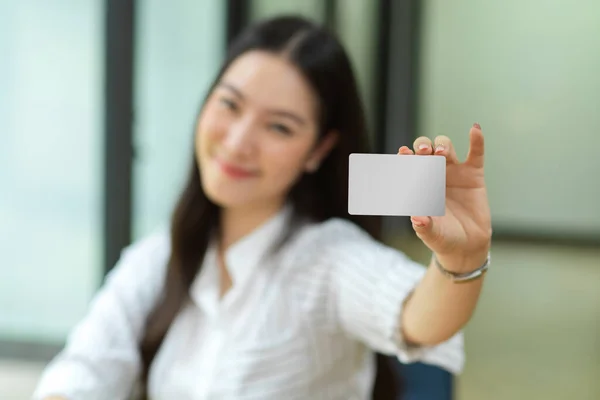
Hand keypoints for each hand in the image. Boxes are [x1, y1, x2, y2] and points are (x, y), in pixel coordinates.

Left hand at [398, 123, 491, 271]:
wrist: (467, 246)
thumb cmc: (443, 238)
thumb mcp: (432, 234)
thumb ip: (424, 226)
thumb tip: (416, 218)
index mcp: (418, 185)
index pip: (409, 166)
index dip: (406, 157)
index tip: (403, 153)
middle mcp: (433, 174)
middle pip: (425, 150)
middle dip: (422, 146)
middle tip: (423, 152)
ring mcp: (453, 172)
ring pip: (445, 148)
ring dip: (442, 145)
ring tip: (442, 153)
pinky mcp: (473, 174)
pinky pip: (476, 153)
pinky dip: (476, 141)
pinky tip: (475, 129)